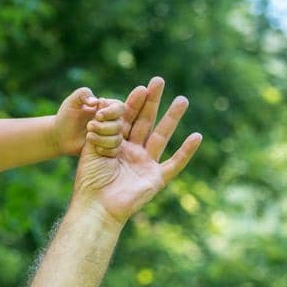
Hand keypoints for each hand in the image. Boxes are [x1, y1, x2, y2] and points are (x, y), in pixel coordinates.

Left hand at [53, 87, 122, 155]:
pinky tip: (95, 148)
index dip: (111, 112)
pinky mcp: (107, 148)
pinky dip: (105, 149)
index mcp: (107, 108)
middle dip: (104, 127)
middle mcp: (112, 121)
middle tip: (89, 126)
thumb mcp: (72, 102)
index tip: (98, 115)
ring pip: (117, 139)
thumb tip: (95, 101)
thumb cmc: (66, 116)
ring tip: (88, 136)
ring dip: (103, 139)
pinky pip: (114, 151)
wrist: (60, 135)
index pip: (120, 108)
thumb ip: (83, 94)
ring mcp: (110, 135)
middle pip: (119, 125)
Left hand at [71, 76, 202, 223]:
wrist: (95, 205)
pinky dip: (186, 151)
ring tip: (182, 99)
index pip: (127, 118)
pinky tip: (197, 136)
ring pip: (162, 136)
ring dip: (172, 118)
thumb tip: (108, 108)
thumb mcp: (93, 149)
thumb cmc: (89, 179)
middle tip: (159, 81)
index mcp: (116, 144)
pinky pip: (174, 163)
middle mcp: (133, 152)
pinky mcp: (156, 178)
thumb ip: (102, 130)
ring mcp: (146, 164)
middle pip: (145, 122)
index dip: (134, 103)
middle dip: (152, 101)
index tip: (142, 86)